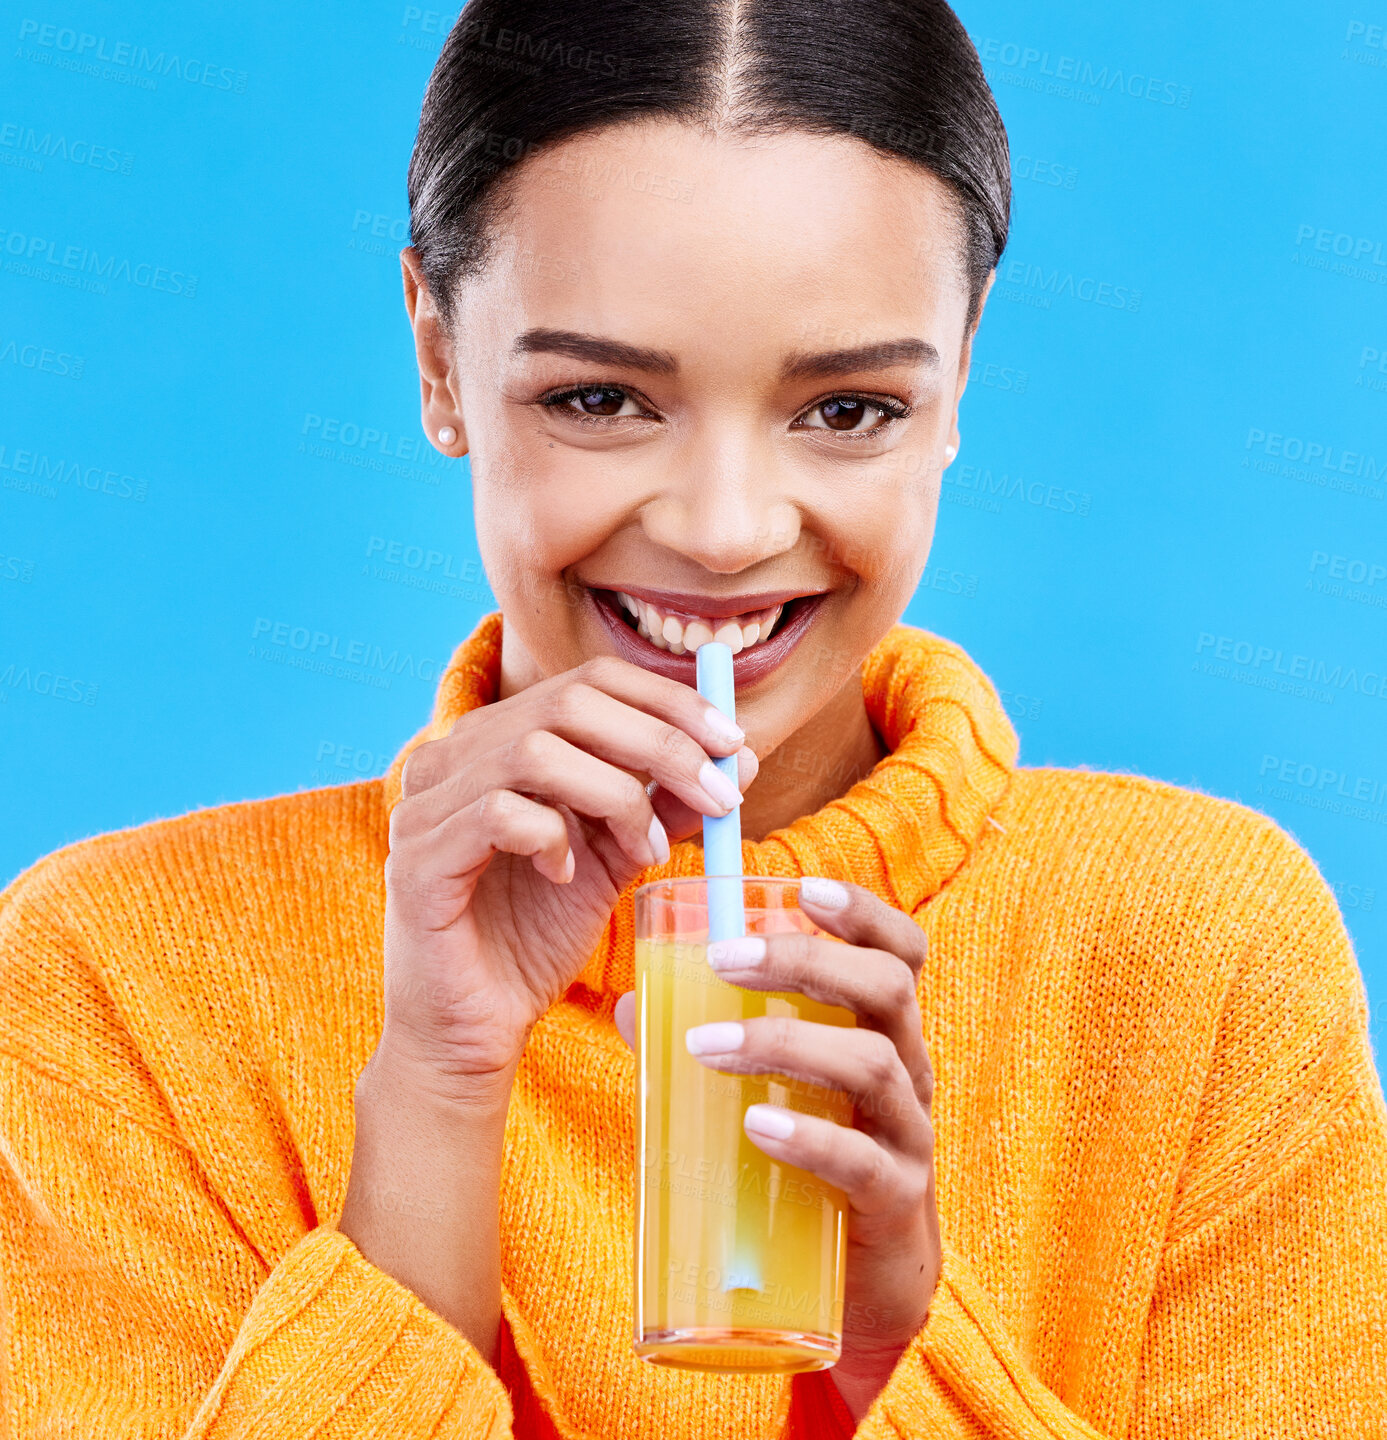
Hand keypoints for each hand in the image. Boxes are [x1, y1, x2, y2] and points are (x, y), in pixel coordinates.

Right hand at [381, 655, 757, 1088]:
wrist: (474, 1029)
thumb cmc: (536, 938)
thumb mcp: (618, 857)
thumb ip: (667, 804)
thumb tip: (740, 758)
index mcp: (501, 739)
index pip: (591, 680)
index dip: (669, 699)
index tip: (732, 741)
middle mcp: (456, 755)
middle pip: (569, 703)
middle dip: (662, 744)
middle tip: (719, 797)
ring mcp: (426, 803)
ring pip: (535, 751)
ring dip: (616, 796)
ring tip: (648, 850)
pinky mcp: (417, 859)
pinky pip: (496, 813)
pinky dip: (551, 837)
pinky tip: (566, 878)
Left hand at [613, 877, 939, 1421]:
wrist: (862, 1293)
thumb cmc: (811, 1167)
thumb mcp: (773, 1091)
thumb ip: (710, 1043)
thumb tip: (629, 1003)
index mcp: (882, 1032)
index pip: (900, 951)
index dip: (862, 912)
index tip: (801, 890)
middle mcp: (908, 1071)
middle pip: (886, 988)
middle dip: (806, 960)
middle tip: (725, 959)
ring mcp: (907, 1136)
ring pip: (873, 1064)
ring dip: (785, 1042)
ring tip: (707, 1045)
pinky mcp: (895, 1204)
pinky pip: (863, 1161)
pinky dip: (809, 1136)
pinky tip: (758, 1125)